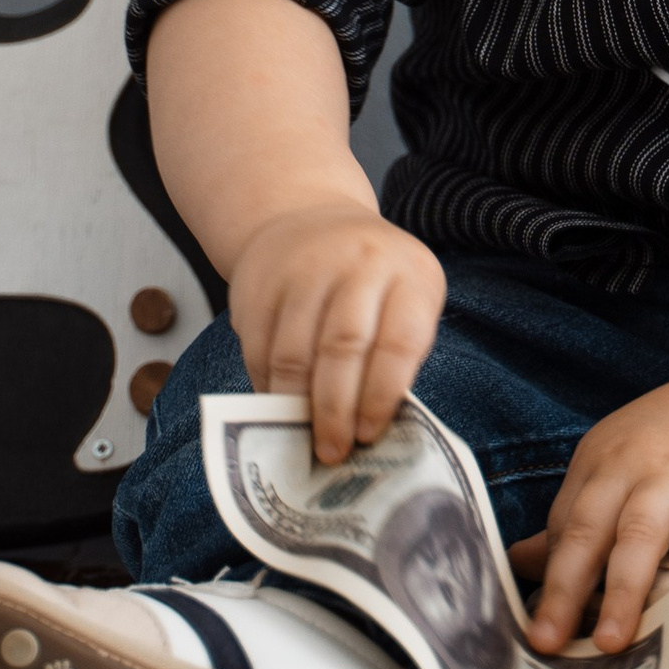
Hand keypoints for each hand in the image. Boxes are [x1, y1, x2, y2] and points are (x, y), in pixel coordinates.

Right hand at [225, 206, 445, 464]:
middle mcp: (358, 262)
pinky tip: (277, 408)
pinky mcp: (259, 281)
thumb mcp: (403, 300)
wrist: (308, 217)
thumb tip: (370, 429)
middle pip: (342, 347)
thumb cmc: (370, 279)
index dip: (382, 395)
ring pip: (294, 352)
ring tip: (302, 439)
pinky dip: (266, 386)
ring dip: (296, 406)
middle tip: (332, 451)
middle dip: (335, 410)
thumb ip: (395, 356)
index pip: (399, 342)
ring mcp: (304, 267)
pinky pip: (259, 347)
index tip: (369, 435)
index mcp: (409, 273)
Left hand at [513, 379, 668, 652]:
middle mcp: (629, 466)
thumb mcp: (614, 469)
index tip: (537, 638)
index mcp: (596, 468)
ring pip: (644, 528)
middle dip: (566, 588)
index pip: (564, 532)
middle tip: (549, 642)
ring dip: (624, 585)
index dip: (549, 585)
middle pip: (589, 531)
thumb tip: (517, 564)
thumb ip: (573, 518)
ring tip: (612, 638)